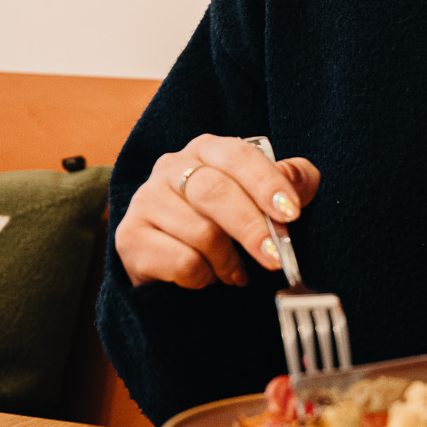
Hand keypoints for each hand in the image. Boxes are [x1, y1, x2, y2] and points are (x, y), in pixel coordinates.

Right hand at [113, 135, 320, 290]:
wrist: (174, 265)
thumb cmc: (226, 224)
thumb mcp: (265, 198)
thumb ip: (291, 181)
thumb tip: (296, 178)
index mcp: (206, 149)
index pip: (238, 156)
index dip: (266, 184)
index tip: (291, 213)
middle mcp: (170, 167)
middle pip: (214, 192)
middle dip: (252, 228)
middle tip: (275, 256)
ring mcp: (146, 200)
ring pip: (199, 231)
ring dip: (227, 260)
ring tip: (235, 271)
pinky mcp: (130, 237)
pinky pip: (180, 261)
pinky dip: (203, 277)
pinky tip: (206, 276)